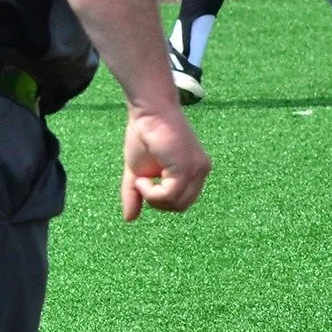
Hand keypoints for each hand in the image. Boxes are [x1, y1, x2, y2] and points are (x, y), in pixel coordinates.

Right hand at [120, 106, 210, 220]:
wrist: (149, 112)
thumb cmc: (144, 136)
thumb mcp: (137, 172)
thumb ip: (135, 194)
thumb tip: (130, 219)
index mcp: (195, 171)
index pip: (183, 201)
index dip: (160, 200)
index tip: (143, 184)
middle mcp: (201, 171)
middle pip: (181, 205)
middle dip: (157, 202)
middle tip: (141, 184)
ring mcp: (197, 169)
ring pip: (176, 203)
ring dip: (152, 197)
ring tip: (141, 179)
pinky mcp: (187, 167)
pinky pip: (170, 195)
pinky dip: (152, 193)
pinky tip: (142, 179)